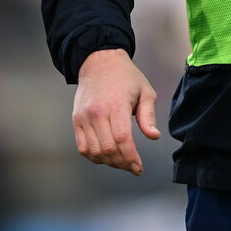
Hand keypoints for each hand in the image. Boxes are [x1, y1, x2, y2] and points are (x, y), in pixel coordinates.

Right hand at [72, 49, 160, 175]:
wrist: (99, 62)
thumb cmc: (126, 77)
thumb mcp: (145, 91)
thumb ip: (148, 116)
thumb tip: (154, 136)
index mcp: (117, 105)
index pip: (122, 139)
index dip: (131, 157)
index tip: (139, 168)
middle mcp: (97, 112)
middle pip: (108, 149)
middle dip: (123, 163)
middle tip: (133, 166)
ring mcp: (84, 117)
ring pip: (95, 151)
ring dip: (109, 162)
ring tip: (122, 161)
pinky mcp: (76, 120)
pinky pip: (83, 147)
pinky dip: (94, 156)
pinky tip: (106, 156)